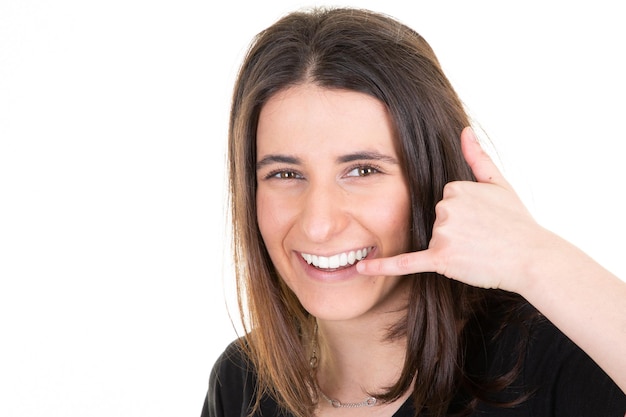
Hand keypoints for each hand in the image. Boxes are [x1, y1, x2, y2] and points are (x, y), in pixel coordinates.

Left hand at [357, 126, 550, 292]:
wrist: (533, 258)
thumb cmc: (518, 222)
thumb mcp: (500, 184)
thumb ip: (477, 157)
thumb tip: (464, 130)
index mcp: (455, 188)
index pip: (443, 199)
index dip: (463, 213)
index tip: (482, 219)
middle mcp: (446, 207)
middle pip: (436, 219)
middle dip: (456, 230)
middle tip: (484, 237)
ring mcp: (444, 233)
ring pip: (433, 239)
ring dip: (452, 247)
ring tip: (480, 249)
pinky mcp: (442, 259)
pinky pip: (406, 262)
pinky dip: (383, 266)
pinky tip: (362, 269)